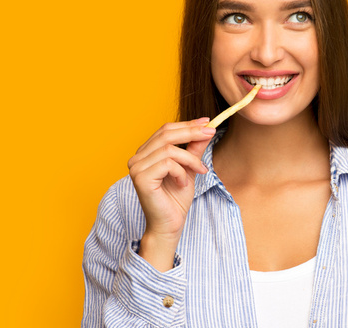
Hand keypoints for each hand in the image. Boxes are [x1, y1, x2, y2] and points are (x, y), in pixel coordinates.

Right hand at [127, 118, 215, 269]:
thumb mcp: (190, 168)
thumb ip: (194, 149)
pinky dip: (181, 171)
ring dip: (190, 159)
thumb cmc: (176, 199)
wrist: (170, 225)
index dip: (187, 124)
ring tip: (199, 171)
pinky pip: (168, 163)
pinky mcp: (141, 178)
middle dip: (192, 132)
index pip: (166, 130)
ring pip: (169, 149)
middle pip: (166, 134)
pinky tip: (183, 183)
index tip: (207, 122)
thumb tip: (206, 129)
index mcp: (146, 153)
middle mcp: (137, 158)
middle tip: (211, 133)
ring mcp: (136, 167)